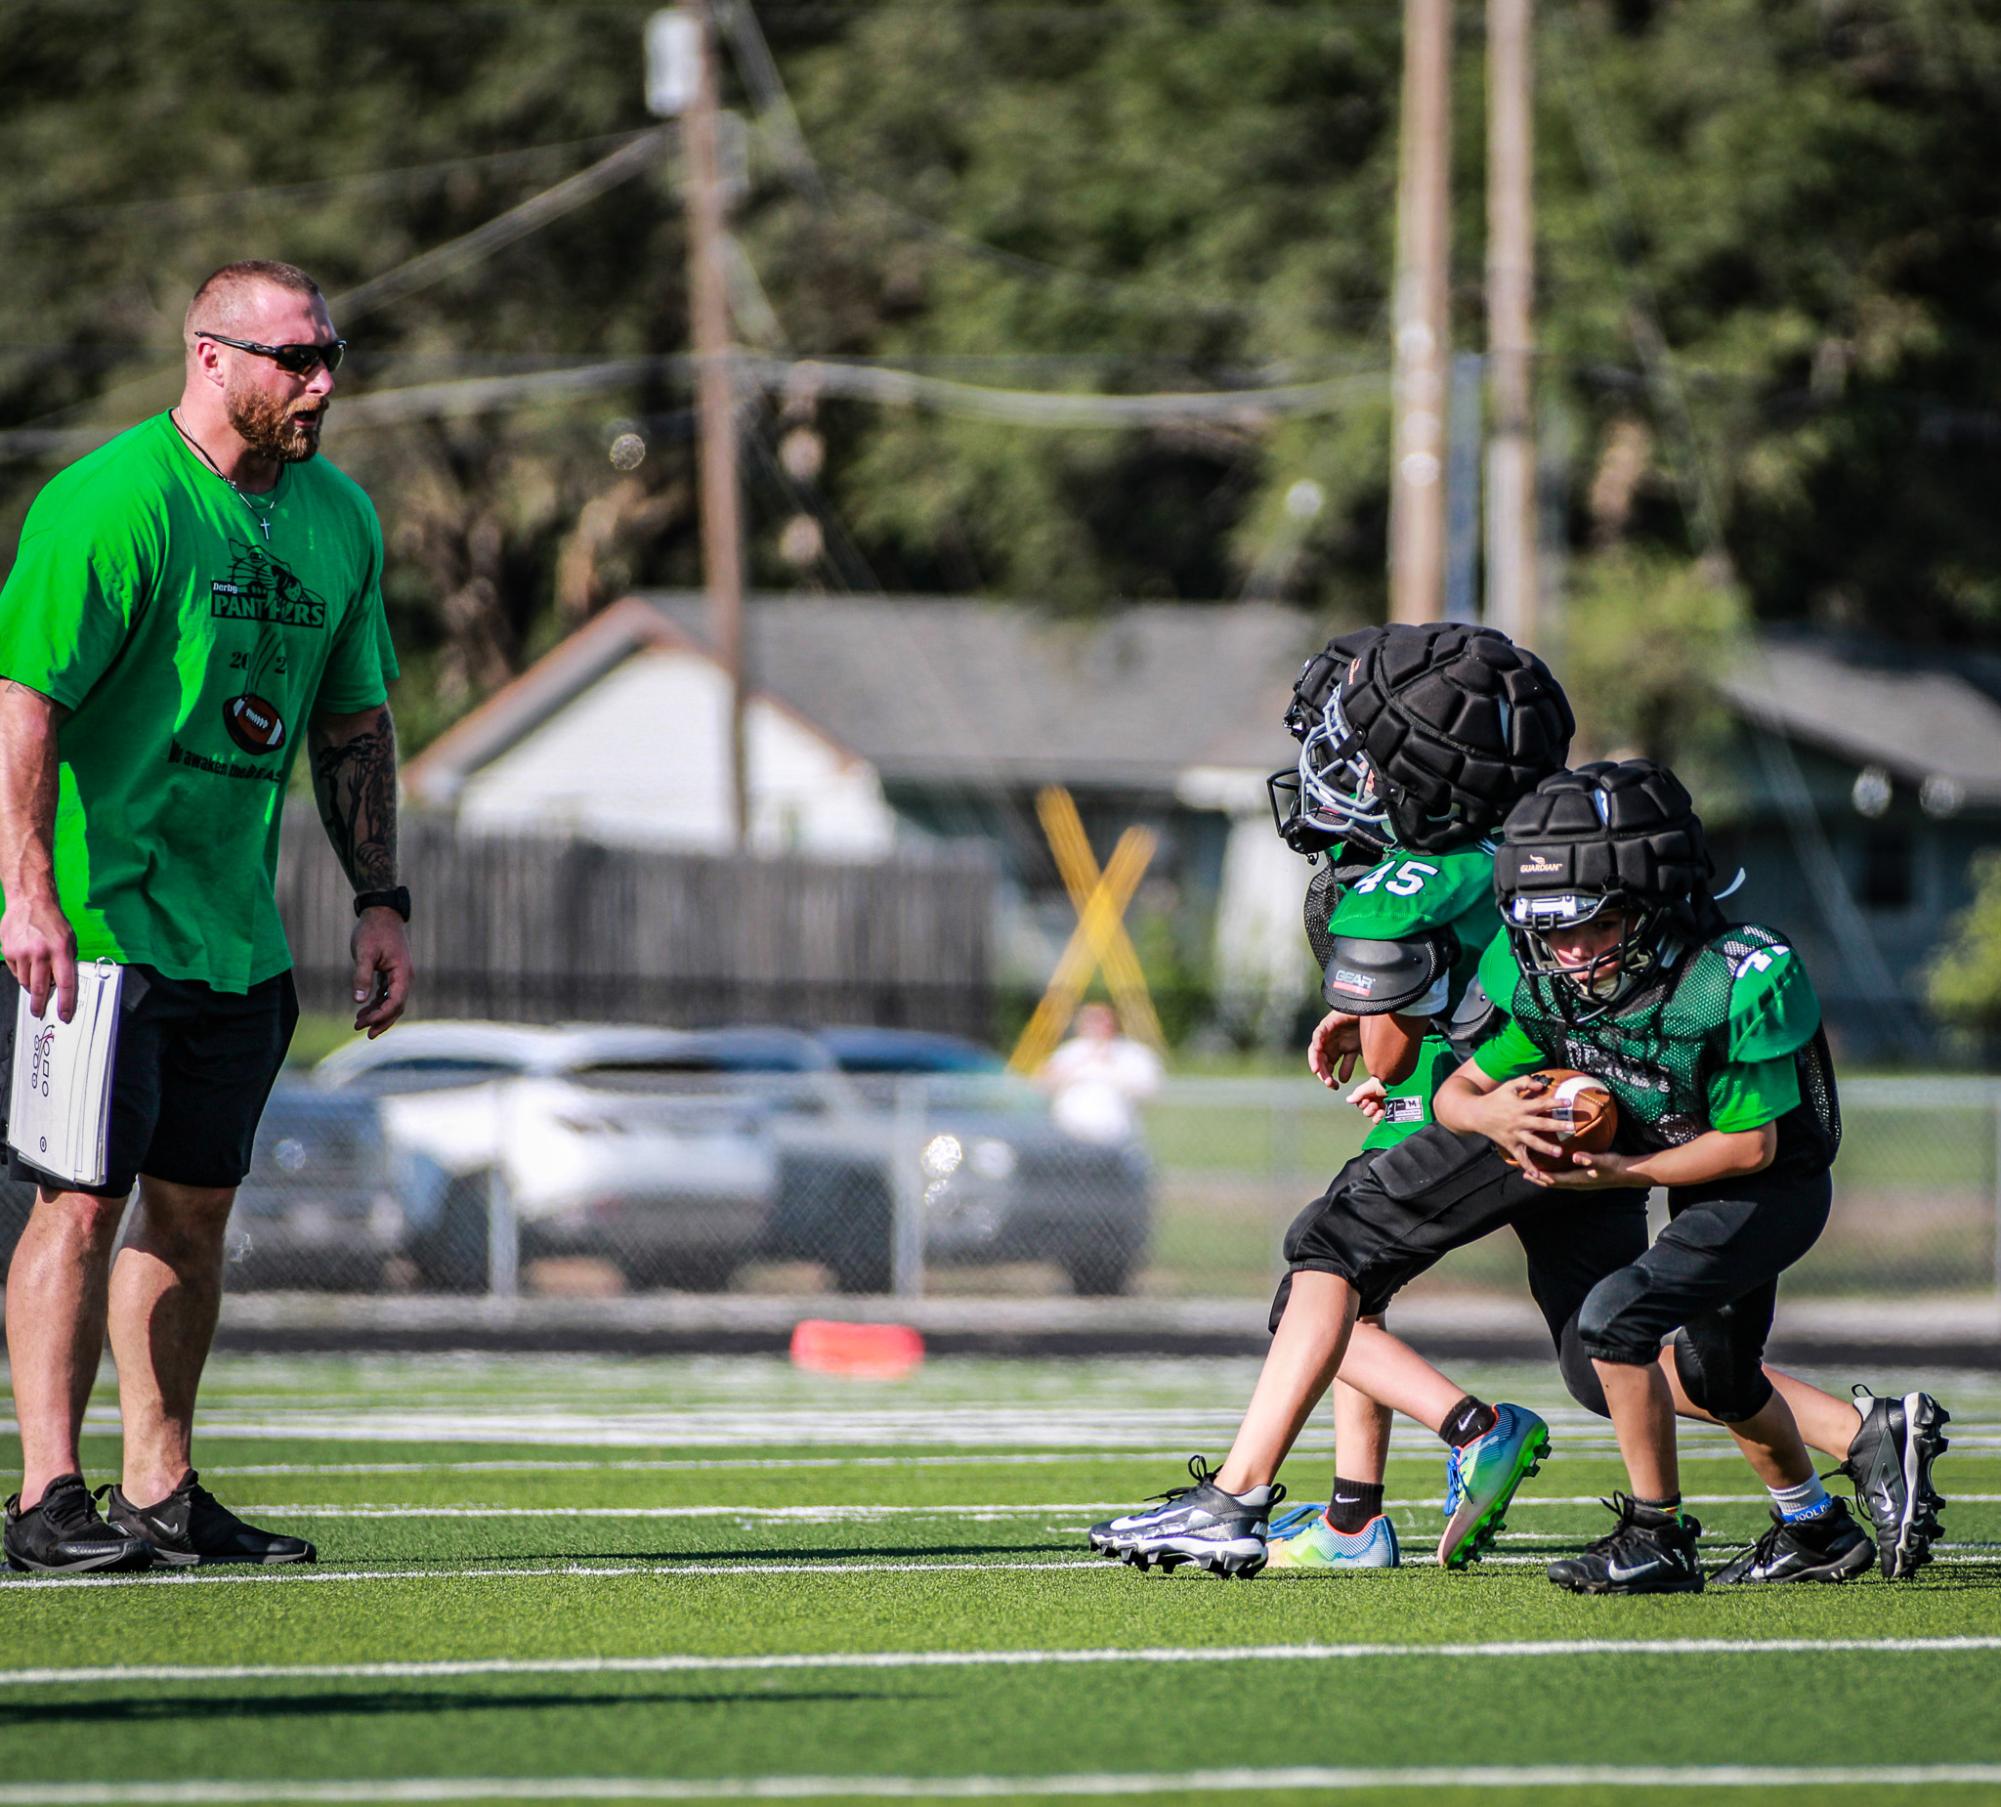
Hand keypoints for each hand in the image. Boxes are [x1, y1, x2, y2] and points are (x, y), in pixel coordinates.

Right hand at [0, 891, 76, 1022]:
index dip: (65, 1003)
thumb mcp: (69, 940)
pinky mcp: (8, 952)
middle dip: (40, 1003)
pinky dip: (22, 973)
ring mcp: (22, 953)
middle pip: (40, 988)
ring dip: (31, 985)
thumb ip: (67, 961)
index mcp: (60, 950)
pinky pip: (15, 972)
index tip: (65, 1015)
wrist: (30, 902)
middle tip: (40, 1011)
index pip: (65, 983)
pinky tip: (26, 963)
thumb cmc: (53, 922)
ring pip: (25, 982)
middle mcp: (41, 953)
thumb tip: (64, 984)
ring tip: (36, 976)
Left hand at [350, 907, 412, 1038]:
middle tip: (364, 1032)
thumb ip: (362, 976)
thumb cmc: (373, 931)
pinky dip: (377, 1003)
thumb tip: (359, 1001)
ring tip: (358, 1023)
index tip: (364, 1022)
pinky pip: (387, 994)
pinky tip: (363, 1010)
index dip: (381, 1015)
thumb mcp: (364, 953)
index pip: (396, 1001)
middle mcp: (405, 976)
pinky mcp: (392, 972)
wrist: (381, 913)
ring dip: (378, 1014)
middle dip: (381, 1020)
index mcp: (402, 972)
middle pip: (397, 1006)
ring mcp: (400, 975)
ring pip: (392, 1002)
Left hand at [1307, 1009, 1361, 1087]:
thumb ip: (1347, 1065)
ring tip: (1318, 1071)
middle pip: (1320, 1061)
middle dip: (1323, 1073)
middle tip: (1329, 1083)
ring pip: (1316, 1050)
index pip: (1327, 1067)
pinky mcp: (1326, 1024)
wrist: (1368, 1012)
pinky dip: (1317, 1042)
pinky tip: (1318, 1050)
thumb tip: (1342, 1080)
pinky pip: (1318, 1034)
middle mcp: (1328, 1044)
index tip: (1335, 1086)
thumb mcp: (1355, 1051)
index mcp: (1335, 1051)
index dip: (1329, 1077)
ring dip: (1316, 1061)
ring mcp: (1326, 1035)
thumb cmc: (1363, 1030)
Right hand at [1346, 1074, 1387, 1124]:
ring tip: (1378, 1109)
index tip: (1366, 1100)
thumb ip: (1358, 1093)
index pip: (1360, 1102)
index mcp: (1372, 1092)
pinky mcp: (1390, 1114)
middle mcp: (1377, 1100)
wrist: (1402, 1086)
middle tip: (1373, 1104)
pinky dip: (1378, 1119)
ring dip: (1373, 1114)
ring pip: (1372, 1116)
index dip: (1361, 1103)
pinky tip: (1382, 1113)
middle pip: (1365, 1110)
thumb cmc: (1387, 1082)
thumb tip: (1348, 1100)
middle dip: (1368, 1108)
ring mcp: (1384, 1107)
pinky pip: (1379, 1121)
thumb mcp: (1370, 1086)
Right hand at [1472, 1073, 1569, 1169]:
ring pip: (1532, 1143)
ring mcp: (1515, 1135)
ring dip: (1546, 1147)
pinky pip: (1520, 1158)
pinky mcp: (1511, 1145)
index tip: (1568, 1102)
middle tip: (1572, 1127)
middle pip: (1541, 1124)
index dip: (1555, 1102)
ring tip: (1559, 1152)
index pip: (1541, 1104)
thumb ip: (1525, 1082)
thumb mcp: (1508, 1086)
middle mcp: (1519, 1121)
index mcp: (1521, 1107)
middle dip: (1557, 1125)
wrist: (1476, 1114)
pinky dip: (1529, 1167)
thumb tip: (1542, 1086)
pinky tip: (1539, 1175)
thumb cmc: (1495, 1098)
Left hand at [1519, 1148, 1640, 1190]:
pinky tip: (1554, 1168)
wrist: (1628, 1173)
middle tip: (1524, 1173)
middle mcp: (1577, 1183)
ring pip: (1558, 1181)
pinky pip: (1565, 1178)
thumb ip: (1588, 1159)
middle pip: (1552, 1182)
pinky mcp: (1585, 1179)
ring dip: (1545, 1177)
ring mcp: (1581, 1182)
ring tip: (1534, 1171)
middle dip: (1538, 1178)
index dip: (1539, 1176)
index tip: (1526, 1171)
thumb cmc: (1614, 1166)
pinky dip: (1555, 1175)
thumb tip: (1576, 1157)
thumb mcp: (1602, 1160)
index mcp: (1577, 1180)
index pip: (1553, 1180)